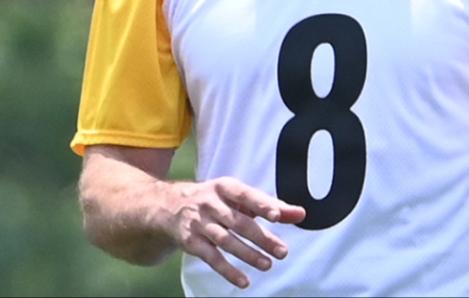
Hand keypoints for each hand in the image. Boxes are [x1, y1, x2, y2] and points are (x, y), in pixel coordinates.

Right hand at [170, 177, 306, 287]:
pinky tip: (243, 281)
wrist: (167, 206)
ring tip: (267, 265)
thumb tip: (300, 214)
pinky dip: (227, 270)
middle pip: (239, 222)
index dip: (261, 205)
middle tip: (282, 251)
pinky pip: (211, 257)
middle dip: (262, 238)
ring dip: (247, 254)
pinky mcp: (191, 241)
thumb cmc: (215, 201)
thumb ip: (270, 206)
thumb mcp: (238, 198)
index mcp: (225, 187)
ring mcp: (199, 223)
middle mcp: (210, 203)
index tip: (277, 215)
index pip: (245, 195)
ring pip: (225, 241)